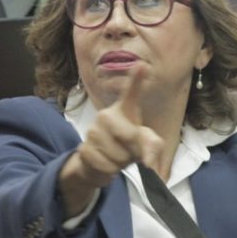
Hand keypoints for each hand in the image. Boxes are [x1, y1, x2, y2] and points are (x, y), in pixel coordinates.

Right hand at [60, 66, 163, 216]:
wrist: (97, 163)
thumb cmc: (125, 146)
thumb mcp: (144, 144)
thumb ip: (152, 148)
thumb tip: (149, 164)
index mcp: (123, 110)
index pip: (130, 93)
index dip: (136, 80)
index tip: (142, 65)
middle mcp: (106, 115)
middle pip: (130, 138)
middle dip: (134, 151)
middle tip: (129, 152)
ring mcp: (92, 131)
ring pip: (118, 155)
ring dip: (121, 163)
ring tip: (117, 157)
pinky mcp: (84, 148)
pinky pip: (106, 166)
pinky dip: (110, 171)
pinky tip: (106, 163)